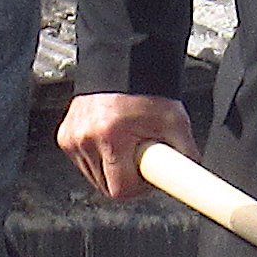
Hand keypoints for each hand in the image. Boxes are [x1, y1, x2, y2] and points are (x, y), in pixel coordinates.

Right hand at [58, 92, 192, 201]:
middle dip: (125, 178)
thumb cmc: (147, 91)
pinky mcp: (64, 136)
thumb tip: (191, 179)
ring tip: (126, 144)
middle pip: (105, 186)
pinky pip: (83, 162)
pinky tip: (111, 139)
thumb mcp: (175, 123)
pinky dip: (98, 158)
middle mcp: (86, 138)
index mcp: (111, 137)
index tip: (146, 178)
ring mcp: (72, 138)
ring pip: (93, 176)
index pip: (120, 190)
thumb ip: (185, 155)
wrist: (123, 66)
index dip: (138, 189)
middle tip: (139, 157)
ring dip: (111, 168)